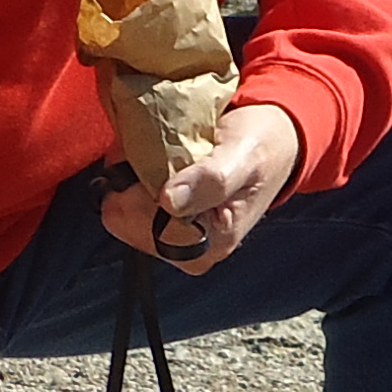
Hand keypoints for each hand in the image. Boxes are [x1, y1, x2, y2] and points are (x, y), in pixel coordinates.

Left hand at [104, 103, 300, 276]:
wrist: (272, 141)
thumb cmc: (262, 149)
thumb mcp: (243, 158)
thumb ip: (211, 181)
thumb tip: (169, 201)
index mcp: (205, 248)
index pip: (141, 224)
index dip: (142, 186)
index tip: (166, 153)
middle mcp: (182, 250)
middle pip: (124, 216)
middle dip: (135, 177)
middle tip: (168, 148)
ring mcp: (168, 235)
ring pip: (119, 202)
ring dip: (133, 170)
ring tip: (167, 150)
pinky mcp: (160, 218)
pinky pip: (124, 194)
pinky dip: (134, 168)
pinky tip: (161, 155)